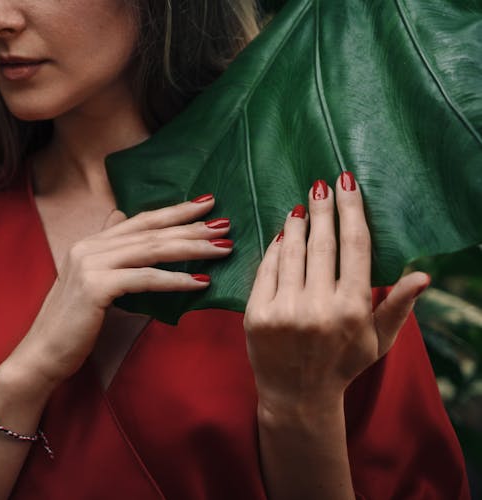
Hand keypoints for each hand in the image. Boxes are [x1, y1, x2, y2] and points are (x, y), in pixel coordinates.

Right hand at [8, 194, 233, 386]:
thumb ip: (107, 250)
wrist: (41, 353)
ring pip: (151, 250)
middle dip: (191, 227)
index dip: (174, 211)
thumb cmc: (71, 325)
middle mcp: (89, 247)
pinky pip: (145, 279)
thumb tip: (121, 218)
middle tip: (226, 223)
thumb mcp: (89, 280)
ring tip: (222, 249)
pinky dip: (175, 279)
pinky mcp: (96, 287)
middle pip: (151, 231)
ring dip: (191, 249)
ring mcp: (91, 265)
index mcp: (90, 243)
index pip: (140, 220)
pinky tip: (200, 282)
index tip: (206, 204)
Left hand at [243, 173, 429, 415]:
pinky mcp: (256, 314)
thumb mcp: (378, 341)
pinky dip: (275, 248)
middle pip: (322, 243)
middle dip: (322, 208)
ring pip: (292, 252)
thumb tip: (423, 275)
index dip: (351, 210)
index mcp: (352, 310)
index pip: (354, 246)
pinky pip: (266, 270)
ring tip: (302, 207)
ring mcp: (284, 311)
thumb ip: (397, 306)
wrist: (297, 396)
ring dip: (297, 224)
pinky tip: (282, 234)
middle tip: (320, 184)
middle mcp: (318, 308)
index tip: (347, 184)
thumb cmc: (342, 364)